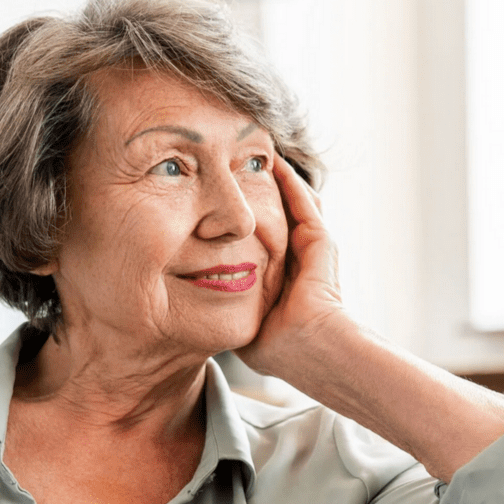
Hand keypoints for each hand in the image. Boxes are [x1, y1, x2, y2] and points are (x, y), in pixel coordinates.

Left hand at [235, 157, 349, 376]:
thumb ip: (222, 303)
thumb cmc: (276, 346)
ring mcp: (312, 247)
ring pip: (292, 201)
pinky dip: (288, 180)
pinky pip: (302, 201)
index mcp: (281, 274)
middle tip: (234, 164)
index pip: (261, 236)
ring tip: (255, 153)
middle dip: (257, 188)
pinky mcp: (319, 240)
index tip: (217, 198)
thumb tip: (183, 298)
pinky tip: (271, 161)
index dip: (242, 218)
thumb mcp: (241, 318)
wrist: (310, 349)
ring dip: (275, 178)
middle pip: (276, 212)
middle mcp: (298, 257)